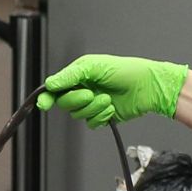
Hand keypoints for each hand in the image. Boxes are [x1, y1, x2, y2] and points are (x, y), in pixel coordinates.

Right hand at [37, 55, 188, 126]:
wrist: (148, 87)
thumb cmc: (126, 71)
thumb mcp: (95, 67)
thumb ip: (70, 75)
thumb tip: (50, 84)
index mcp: (79, 76)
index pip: (56, 88)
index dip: (47, 97)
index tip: (43, 103)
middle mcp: (83, 90)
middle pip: (65, 103)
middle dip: (77, 100)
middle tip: (91, 94)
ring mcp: (93, 104)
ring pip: (78, 114)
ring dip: (93, 108)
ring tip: (107, 99)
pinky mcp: (103, 116)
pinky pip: (92, 123)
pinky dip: (101, 117)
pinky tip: (111, 108)